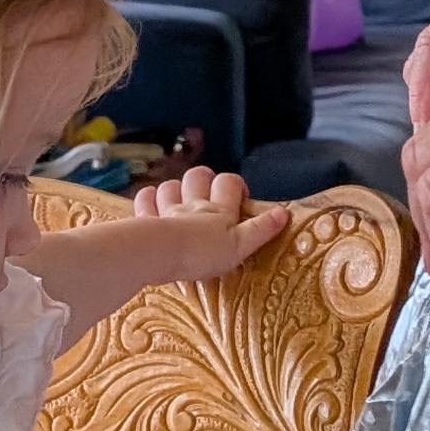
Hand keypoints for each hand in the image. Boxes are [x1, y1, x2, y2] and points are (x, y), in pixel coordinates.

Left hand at [114, 169, 287, 284]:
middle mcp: (193, 204)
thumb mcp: (240, 246)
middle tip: (208, 191)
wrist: (162, 254)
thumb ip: (261, 230)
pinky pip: (145, 200)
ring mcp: (168, 209)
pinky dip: (147, 198)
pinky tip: (150, 202)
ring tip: (179, 200)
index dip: (235, 184)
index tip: (240, 195)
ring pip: (170, 186)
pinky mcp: (147, 219)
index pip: (229, 183)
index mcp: (218, 210)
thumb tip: (284, 212)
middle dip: (204, 178)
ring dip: (174, 189)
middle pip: (198, 176)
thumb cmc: (203, 253)